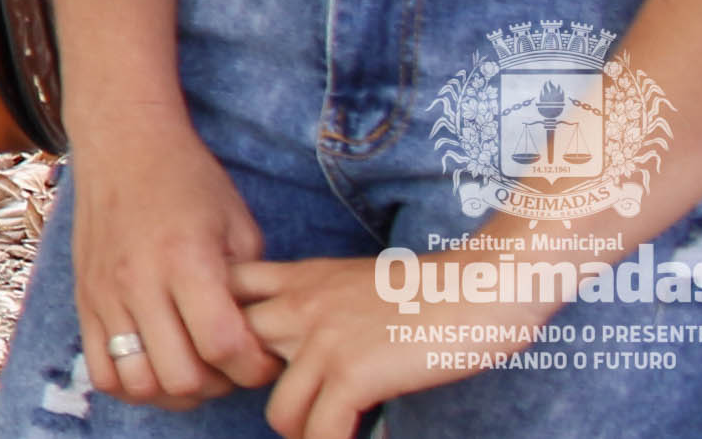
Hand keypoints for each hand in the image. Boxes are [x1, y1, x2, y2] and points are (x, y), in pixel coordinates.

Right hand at [67, 112, 279, 407]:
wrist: (122, 141)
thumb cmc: (187, 178)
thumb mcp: (237, 224)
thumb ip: (248, 287)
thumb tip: (256, 339)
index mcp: (186, 260)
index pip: (224, 347)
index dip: (255, 367)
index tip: (264, 355)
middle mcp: (140, 282)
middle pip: (182, 377)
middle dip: (219, 383)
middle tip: (231, 362)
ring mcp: (106, 295)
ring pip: (138, 384)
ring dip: (174, 390)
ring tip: (193, 367)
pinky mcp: (85, 301)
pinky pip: (101, 372)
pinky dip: (132, 384)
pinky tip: (156, 364)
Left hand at [234, 254, 549, 437]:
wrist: (479, 286)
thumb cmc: (426, 290)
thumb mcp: (350, 279)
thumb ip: (314, 302)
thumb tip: (295, 343)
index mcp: (297, 278)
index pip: (223, 295)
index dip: (224, 333)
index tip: (247, 363)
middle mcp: (298, 305)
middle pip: (235, 358)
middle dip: (254, 394)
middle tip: (294, 408)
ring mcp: (322, 342)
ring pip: (276, 412)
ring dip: (302, 431)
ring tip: (328, 431)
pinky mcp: (352, 374)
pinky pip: (320, 431)